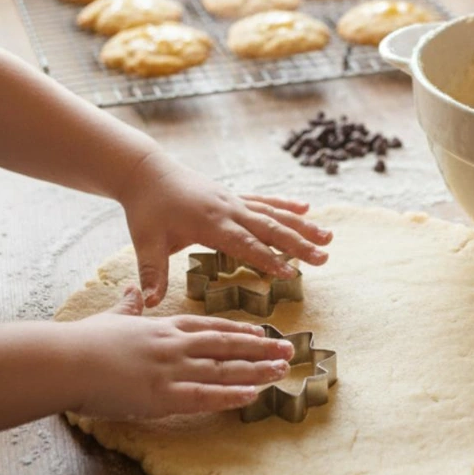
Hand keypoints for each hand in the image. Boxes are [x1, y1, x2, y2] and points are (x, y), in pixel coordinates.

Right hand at [66, 286, 294, 419]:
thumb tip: (131, 288)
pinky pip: (205, 396)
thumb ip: (128, 305)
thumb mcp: (113, 316)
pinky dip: (231, 395)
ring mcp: (171, 369)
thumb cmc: (84, 341)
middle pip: (226, 346)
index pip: (210, 327)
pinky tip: (253, 395)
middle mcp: (175, 345)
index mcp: (164, 327)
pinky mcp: (162, 395)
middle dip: (259, 349)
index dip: (238, 332)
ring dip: (256, 371)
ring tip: (281, 371)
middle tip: (287, 351)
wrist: (67, 360)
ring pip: (223, 369)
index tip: (261, 333)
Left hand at [118, 149, 331, 306]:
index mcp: (209, 223)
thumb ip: (152, 272)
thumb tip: (149, 303)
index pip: (244, 244)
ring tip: (328, 236)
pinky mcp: (232, 195)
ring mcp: (232, 200)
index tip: (290, 273)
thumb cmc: (146, 209)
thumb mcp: (145, 242)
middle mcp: (227, 209)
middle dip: (299, 244)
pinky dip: (286, 205)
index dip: (267, 259)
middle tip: (324, 257)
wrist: (145, 171)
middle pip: (270, 228)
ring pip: (274, 213)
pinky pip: (264, 201)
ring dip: (302, 226)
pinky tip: (306, 209)